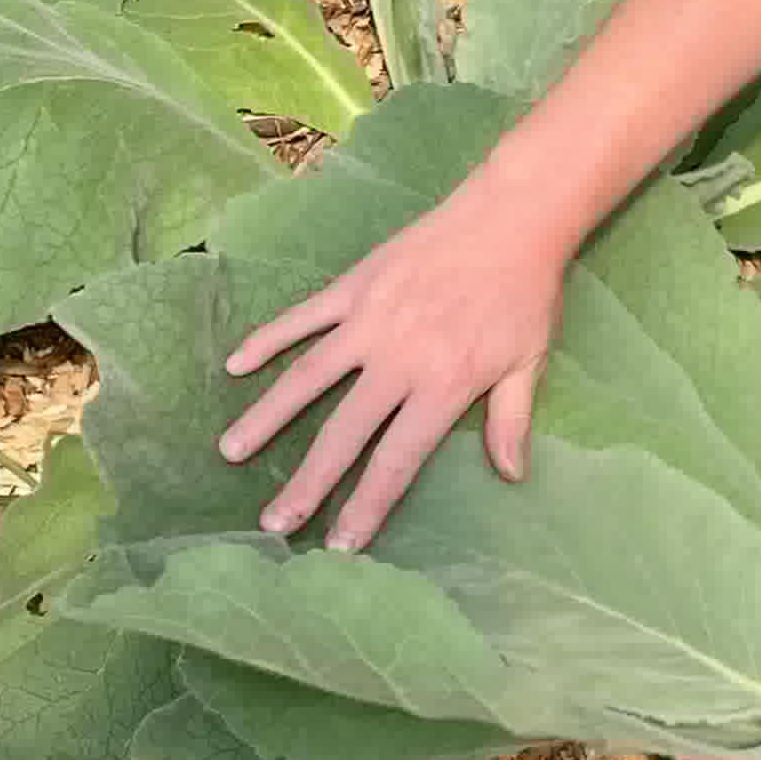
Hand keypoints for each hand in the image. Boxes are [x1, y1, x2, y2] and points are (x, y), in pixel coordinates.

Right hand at [217, 174, 569, 550]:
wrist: (511, 216)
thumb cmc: (525, 294)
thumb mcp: (529, 361)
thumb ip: (512, 419)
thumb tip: (511, 476)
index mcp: (442, 385)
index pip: (395, 459)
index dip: (366, 504)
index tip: (340, 544)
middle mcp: (397, 358)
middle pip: (342, 432)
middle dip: (307, 482)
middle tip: (273, 522)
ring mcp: (368, 319)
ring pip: (306, 377)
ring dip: (267, 417)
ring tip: (231, 451)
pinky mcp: (354, 284)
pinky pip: (302, 316)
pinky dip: (267, 338)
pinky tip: (234, 363)